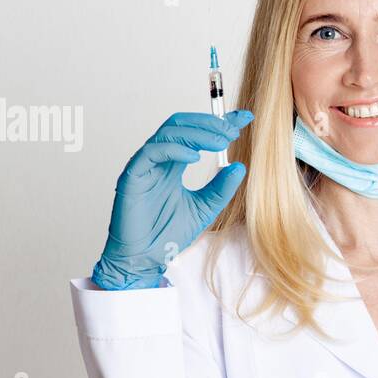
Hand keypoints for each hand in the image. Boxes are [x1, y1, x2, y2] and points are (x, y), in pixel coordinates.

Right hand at [91, 111, 252, 289]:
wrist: (144, 259)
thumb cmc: (168, 235)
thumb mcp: (205, 209)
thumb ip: (221, 188)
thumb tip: (240, 166)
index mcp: (174, 164)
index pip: (197, 133)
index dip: (220, 123)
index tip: (245, 118)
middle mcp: (158, 160)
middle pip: (181, 125)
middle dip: (209, 124)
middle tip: (233, 129)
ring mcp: (144, 166)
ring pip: (168, 133)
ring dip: (197, 133)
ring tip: (221, 141)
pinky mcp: (132, 176)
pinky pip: (152, 152)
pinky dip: (174, 150)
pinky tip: (195, 156)